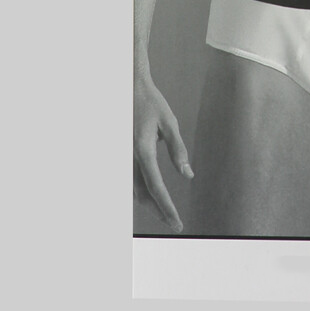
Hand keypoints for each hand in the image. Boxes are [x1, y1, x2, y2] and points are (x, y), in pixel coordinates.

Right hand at [133, 65, 192, 231]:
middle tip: (173, 223)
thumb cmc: (151, 103)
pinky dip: (140, 191)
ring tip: (165, 213)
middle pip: (142, 193)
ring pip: (133, 189)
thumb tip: (188, 175)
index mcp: (143, 150)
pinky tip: (151, 195)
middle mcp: (129, 157)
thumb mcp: (170, 123)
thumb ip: (178, 150)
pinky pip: (129, 179)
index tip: (177, 223)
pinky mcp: (122, 154)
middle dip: (158, 210)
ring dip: (148, 203)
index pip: (157, 187)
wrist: (128, 87)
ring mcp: (123, 156)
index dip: (167, 207)